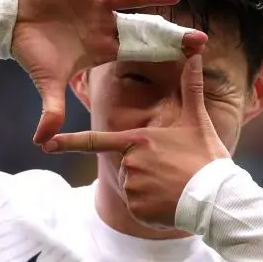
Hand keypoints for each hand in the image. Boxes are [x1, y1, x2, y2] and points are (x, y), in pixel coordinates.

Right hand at [12, 0, 207, 143]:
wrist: (12, 23)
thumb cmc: (33, 52)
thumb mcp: (47, 83)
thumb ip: (52, 111)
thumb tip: (42, 143)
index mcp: (103, 47)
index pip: (140, 51)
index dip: (163, 55)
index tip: (189, 59)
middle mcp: (104, 25)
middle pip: (144, 27)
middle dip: (169, 33)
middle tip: (199, 38)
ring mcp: (94, 4)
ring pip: (128, 0)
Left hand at [43, 55, 230, 229]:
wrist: (217, 197)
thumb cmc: (206, 159)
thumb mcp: (197, 120)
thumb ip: (191, 87)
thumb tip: (195, 53)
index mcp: (138, 140)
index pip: (96, 142)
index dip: (68, 143)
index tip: (45, 144)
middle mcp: (129, 162)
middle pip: (126, 166)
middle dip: (146, 171)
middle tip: (173, 173)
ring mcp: (131, 186)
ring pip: (132, 188)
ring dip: (149, 190)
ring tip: (174, 187)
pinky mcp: (136, 208)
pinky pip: (137, 207)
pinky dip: (151, 208)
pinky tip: (170, 204)